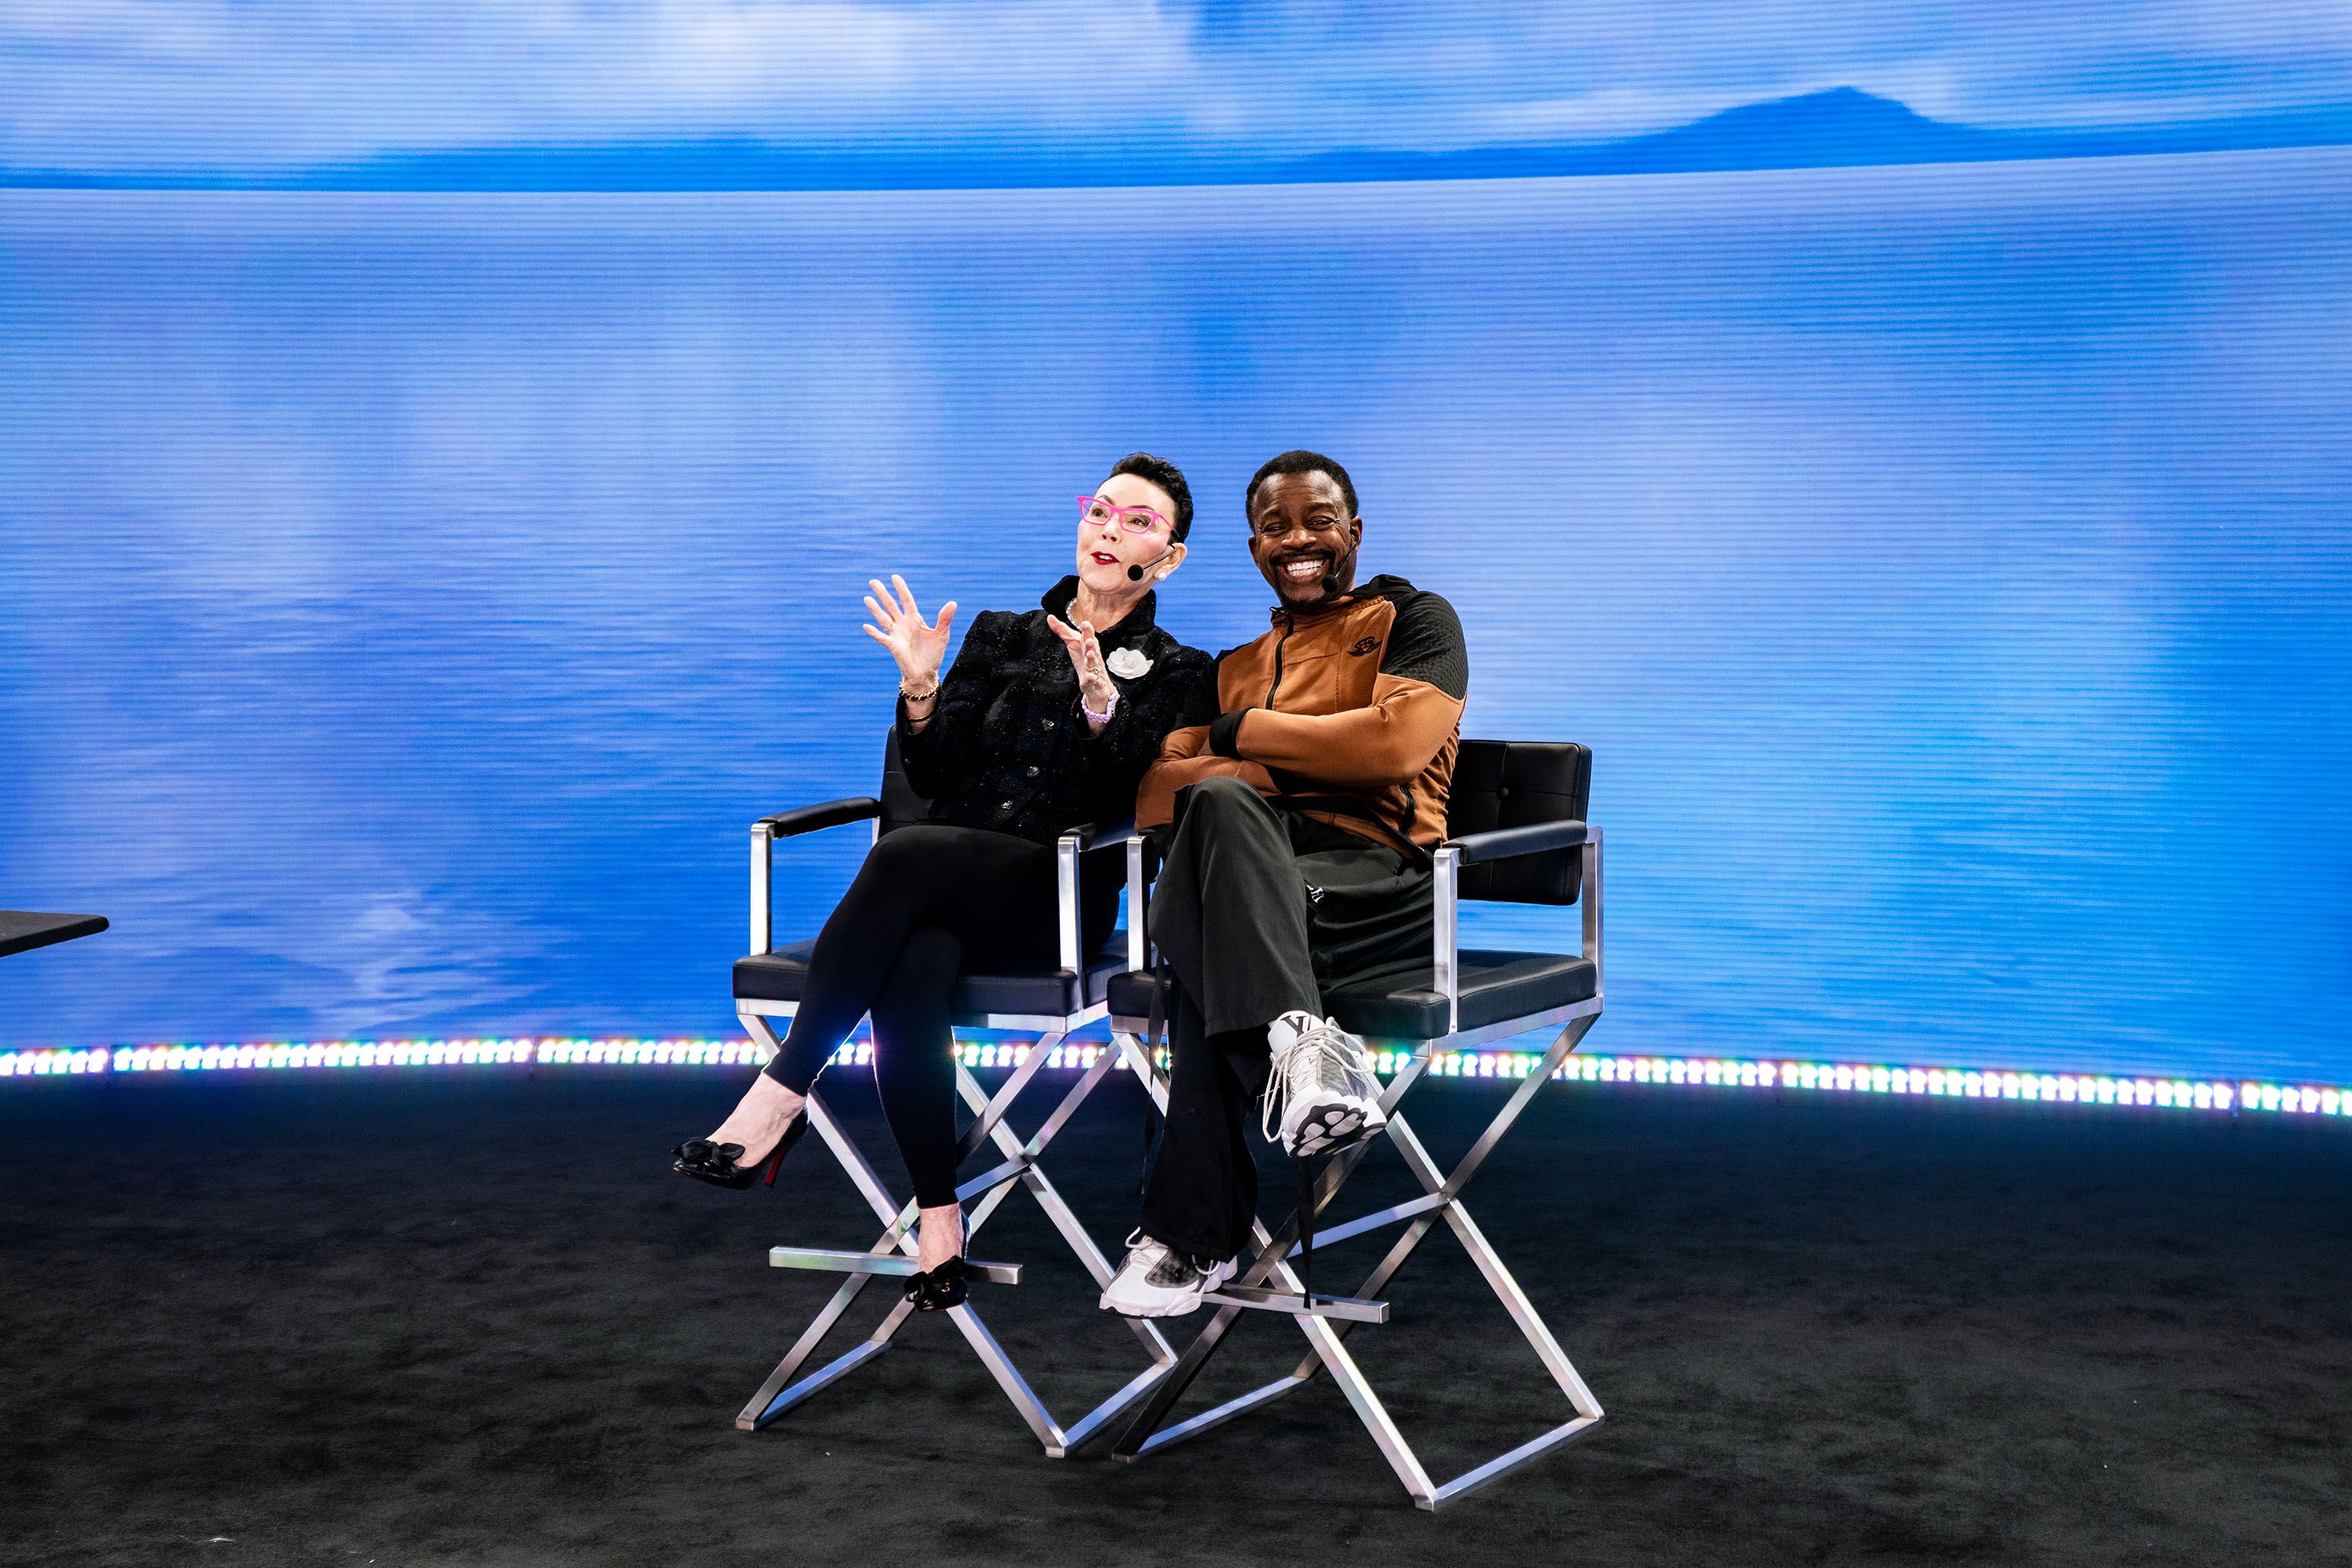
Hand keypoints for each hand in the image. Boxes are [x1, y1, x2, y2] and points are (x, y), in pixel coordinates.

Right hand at [863, 575, 955, 689]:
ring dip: (875, 609)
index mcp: (915, 620)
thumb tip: (953, 603)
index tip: (895, 577)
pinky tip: (867, 626)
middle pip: (891, 606)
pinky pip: (882, 638)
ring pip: (883, 619)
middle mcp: (903, 625)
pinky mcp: (893, 646)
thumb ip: (945, 619)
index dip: (901, 589)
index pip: (906, 600)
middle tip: (873, 581)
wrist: (926, 673)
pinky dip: (874, 632)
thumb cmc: (933, 654)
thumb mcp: (942, 635)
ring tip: (866, 598)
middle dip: (882, 594)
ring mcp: (896, 635)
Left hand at [1046, 615, 1118, 719]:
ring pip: (1093, 663)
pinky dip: (1091, 678)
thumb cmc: (1084, 658)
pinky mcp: (1092, 680)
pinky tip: (1090, 677)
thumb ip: (1062, 630)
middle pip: (1092, 648)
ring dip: (1091, 659)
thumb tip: (1050, 617)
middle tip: (1089, 640)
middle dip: (1091, 643)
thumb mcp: (1073, 643)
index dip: (1087, 630)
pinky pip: (1092, 679)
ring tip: (1089, 654)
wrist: (1095, 681)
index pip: (1088, 635)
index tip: (1085, 623)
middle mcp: (1092, 654)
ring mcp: (1093, 668)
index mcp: (1087, 644)